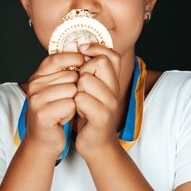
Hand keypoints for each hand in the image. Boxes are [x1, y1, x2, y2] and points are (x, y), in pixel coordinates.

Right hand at [24, 52, 86, 159]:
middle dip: (76, 88)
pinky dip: (71, 112)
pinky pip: (71, 104)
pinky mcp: (42, 114)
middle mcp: (34, 85)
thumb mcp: (58, 88)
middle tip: (67, 101)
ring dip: (74, 101)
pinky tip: (63, 118)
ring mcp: (37, 99)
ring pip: (73, 90)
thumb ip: (66, 71)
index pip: (57, 58)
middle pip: (70, 75)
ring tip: (64, 109)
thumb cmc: (55, 112)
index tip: (84, 65)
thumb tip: (85, 54)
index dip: (74, 60)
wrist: (44, 140)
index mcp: (37, 76)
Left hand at [72, 42, 121, 157]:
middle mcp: (115, 89)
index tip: (82, 50)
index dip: (96, 48)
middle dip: (83, 71)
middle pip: (99, 63)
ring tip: (78, 101)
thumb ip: (90, 71)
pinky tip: (77, 111)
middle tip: (80, 87)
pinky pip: (81, 99)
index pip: (111, 54)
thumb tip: (80, 49)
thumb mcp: (91, 89)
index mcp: (113, 81)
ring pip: (86, 80)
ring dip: (76, 89)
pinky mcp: (102, 116)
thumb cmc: (89, 114)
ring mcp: (110, 103)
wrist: (94, 142)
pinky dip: (74, 104)